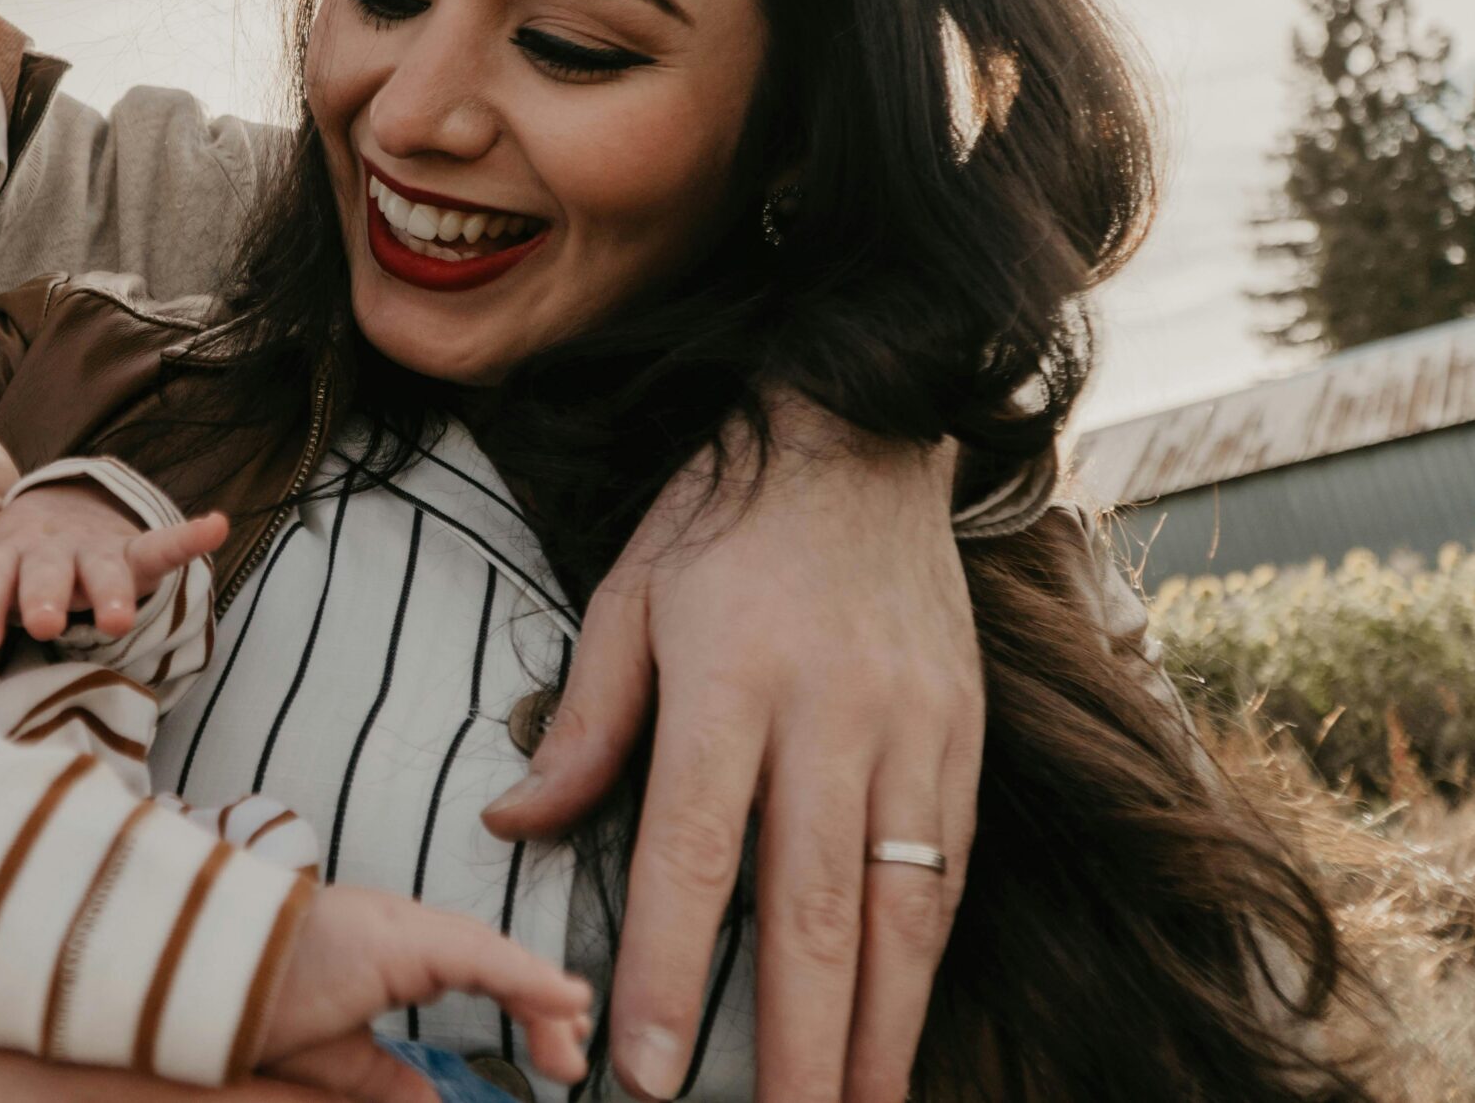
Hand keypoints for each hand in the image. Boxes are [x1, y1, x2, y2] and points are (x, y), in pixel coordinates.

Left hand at [0, 482, 227, 650]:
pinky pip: (162, 546)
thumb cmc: (6, 562)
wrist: (53, 508)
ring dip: (109, 592)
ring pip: (102, 570)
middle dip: (46, 598)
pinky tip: (214, 527)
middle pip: (45, 574)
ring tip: (118, 619)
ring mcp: (91, 548)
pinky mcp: (130, 552)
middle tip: (47, 624)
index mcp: (0, 553)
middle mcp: (46, 549)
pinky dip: (189, 538)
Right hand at [257, 884, 591, 1089]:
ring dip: (542, 997)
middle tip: (572, 1057)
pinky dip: (526, 979)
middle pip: (492, 963)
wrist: (194, 980)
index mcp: (389, 953)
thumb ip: (385, 1080)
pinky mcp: (394, 939)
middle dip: (542, 1006)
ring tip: (576, 1034)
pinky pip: (478, 958)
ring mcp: (399, 928)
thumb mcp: (333, 1062)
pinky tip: (564, 999)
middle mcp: (401, 929)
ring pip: (492, 958)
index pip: (475, 971)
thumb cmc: (249, 1011)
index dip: (523, 1000)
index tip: (558, 1047)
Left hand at [481, 399, 976, 1102]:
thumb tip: (512, 824)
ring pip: (900, 908)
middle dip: (799, 1044)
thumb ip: (581, 722)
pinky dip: (927, 958)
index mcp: (727, 680)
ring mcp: (912, 727)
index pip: (692, 854)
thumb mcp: (627, 595)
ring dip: (882, 1029)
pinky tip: (903, 1022)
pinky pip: (948, 866)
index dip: (670, 972)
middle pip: (812, 908)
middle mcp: (831, 714)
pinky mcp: (962, 732)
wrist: (858, 434)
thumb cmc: (720, 521)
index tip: (650, 1071)